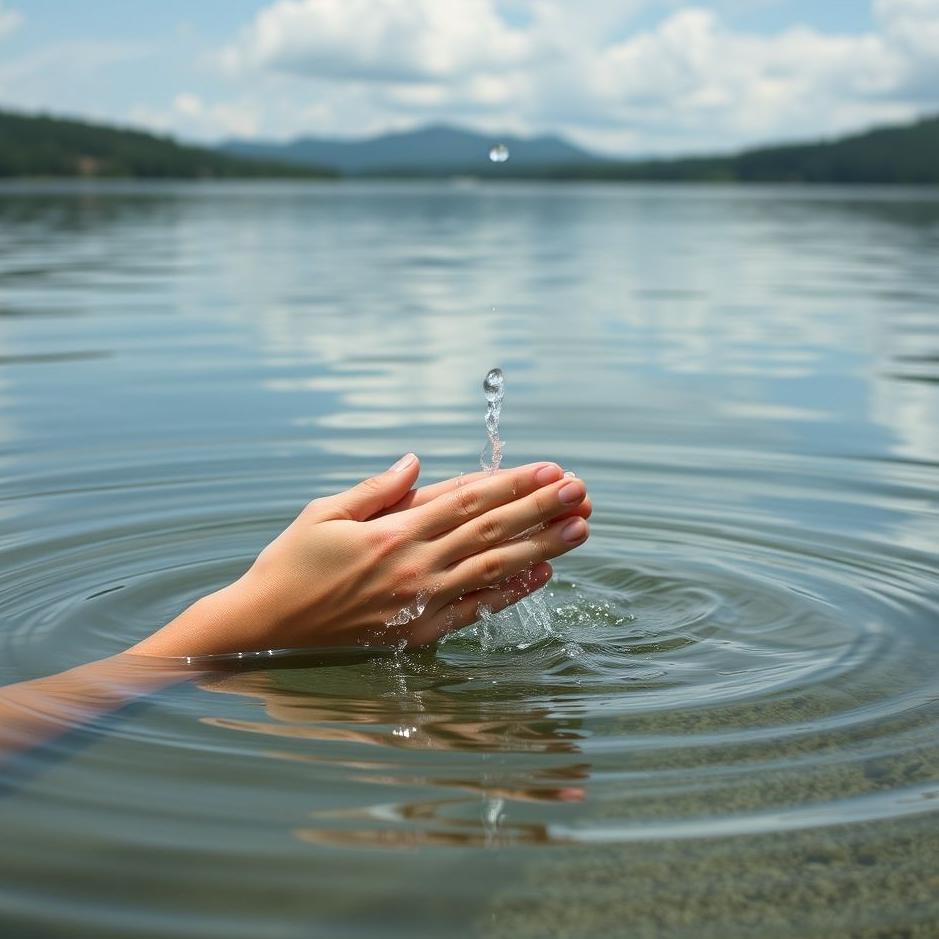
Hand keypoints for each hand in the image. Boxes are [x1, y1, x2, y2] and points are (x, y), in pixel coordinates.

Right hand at [131, 454, 589, 655]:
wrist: (264, 632)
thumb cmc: (288, 566)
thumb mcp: (323, 513)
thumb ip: (377, 489)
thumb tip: (416, 463)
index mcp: (393, 529)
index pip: (468, 499)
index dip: (513, 482)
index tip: (550, 470)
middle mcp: (415, 563)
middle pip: (492, 530)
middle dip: (541, 508)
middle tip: (582, 493)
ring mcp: (421, 600)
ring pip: (494, 568)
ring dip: (541, 547)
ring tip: (579, 529)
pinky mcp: (418, 633)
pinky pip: (474, 610)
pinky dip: (511, 592)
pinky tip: (542, 576)